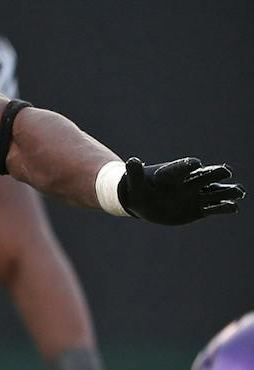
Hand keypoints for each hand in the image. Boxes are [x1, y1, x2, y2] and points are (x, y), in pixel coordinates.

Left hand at [117, 157, 242, 224]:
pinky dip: (224, 208)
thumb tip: (132, 160)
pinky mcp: (199, 209)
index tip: (195, 165)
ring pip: (216, 192)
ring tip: (238, 192)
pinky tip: (233, 208)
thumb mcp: (133, 184)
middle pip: (206, 176)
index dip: (188, 165)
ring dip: (227, 191)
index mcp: (174, 174)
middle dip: (215, 173)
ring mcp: (196, 195)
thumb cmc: (138, 190)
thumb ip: (134, 173)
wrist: (145, 203)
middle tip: (225, 172)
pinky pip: (215, 208)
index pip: (183, 167)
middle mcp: (189, 182)